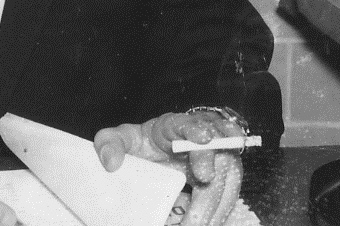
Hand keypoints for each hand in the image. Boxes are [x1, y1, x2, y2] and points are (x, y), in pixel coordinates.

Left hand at [93, 111, 243, 225]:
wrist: (161, 149)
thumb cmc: (145, 143)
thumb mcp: (123, 138)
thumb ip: (110, 143)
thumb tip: (111, 163)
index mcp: (178, 125)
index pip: (191, 124)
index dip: (198, 130)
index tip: (202, 139)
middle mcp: (205, 138)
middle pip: (219, 151)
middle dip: (214, 177)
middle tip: (198, 204)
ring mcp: (219, 157)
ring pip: (229, 177)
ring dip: (216, 205)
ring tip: (196, 225)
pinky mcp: (225, 176)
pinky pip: (229, 194)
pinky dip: (219, 211)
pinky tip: (202, 223)